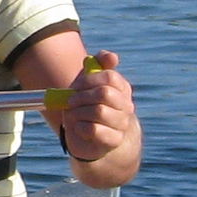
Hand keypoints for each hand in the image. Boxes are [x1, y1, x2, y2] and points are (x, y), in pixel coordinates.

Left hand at [51, 49, 134, 165]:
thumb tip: (112, 56)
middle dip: (81, 96)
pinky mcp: (114, 139)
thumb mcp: (88, 83)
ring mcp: (122, 123)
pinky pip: (94, 129)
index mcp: (122, 88)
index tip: (75, 86)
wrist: (90, 137)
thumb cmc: (87, 105)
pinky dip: (80, 127)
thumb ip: (97, 65)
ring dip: (78, 112)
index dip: (88, 80)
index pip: (109, 76)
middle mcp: (126, 105)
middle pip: (104, 93)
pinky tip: (80, 128)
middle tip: (70, 102)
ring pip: (99, 111)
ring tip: (74, 115)